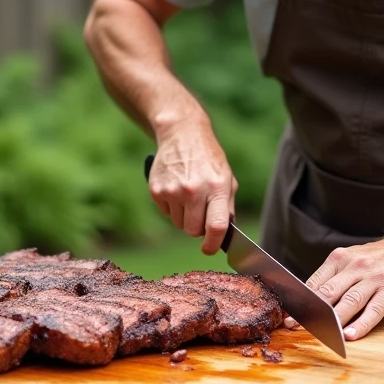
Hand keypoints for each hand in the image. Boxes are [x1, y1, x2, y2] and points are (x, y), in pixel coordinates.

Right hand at [149, 121, 237, 254]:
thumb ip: (227, 207)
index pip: (217, 226)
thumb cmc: (208, 159)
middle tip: (200, 212)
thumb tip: (224, 236)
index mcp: (217, 187)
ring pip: (179, 224)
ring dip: (184, 217)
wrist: (182, 134)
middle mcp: (194, 190)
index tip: (209, 249)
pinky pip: (166, 213)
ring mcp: (173, 190)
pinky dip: (172, 207)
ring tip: (188, 195)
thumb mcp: (226, 178)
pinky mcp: (157, 190)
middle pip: (193, 231)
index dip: (213, 244)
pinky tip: (176, 188)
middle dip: (197, 227)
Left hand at [296, 234, 383, 340]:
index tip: (289, 316)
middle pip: (329, 292)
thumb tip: (309, 300)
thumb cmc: (377, 259)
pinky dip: (362, 324)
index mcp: (340, 258)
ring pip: (350, 302)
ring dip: (335, 321)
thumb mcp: (351, 259)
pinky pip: (374, 310)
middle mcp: (355, 267)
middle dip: (311, 312)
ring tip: (322, 335)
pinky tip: (351, 335)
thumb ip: (332, 277)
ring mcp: (374, 278)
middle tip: (295, 327)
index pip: (316, 282)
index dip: (301, 301)